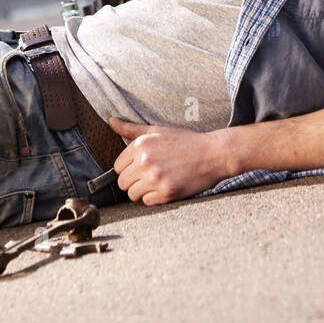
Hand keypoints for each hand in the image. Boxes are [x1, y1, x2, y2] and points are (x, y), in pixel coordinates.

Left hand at [109, 119, 228, 204]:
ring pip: (133, 194)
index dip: (128, 168)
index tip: (141, 167)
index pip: (117, 167)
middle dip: (134, 181)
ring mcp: (155, 178)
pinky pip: (147, 202)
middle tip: (150, 175)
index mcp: (140, 145)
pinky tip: (166, 186)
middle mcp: (145, 161)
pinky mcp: (166, 192)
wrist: (213, 153)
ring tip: (157, 181)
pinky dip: (154, 197)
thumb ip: (131, 128)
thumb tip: (110, 120)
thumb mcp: (157, 130)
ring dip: (143, 191)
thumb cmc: (185, 141)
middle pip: (123, 183)